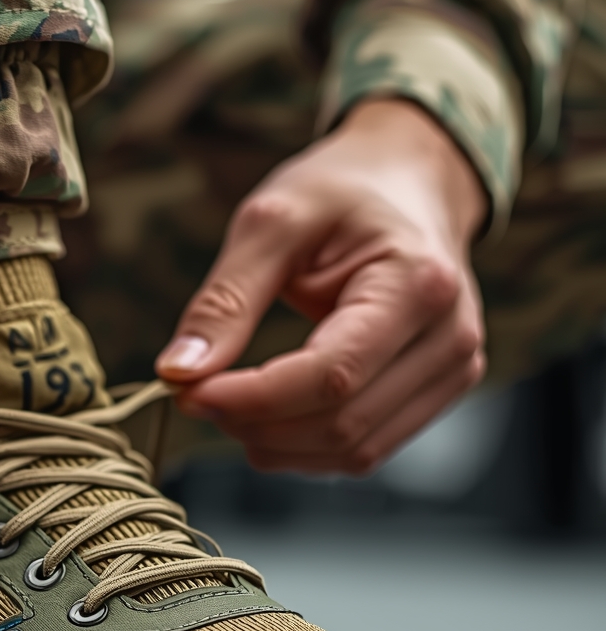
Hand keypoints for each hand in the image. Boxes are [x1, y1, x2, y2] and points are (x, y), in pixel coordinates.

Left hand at [155, 100, 486, 473]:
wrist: (409, 180)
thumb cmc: (342, 190)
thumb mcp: (272, 222)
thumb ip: (224, 300)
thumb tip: (178, 373)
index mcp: (418, 284)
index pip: (331, 375)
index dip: (253, 399)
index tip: (188, 392)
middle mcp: (450, 338)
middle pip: (340, 422)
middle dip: (254, 423)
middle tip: (196, 395)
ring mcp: (451, 371)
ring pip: (353, 450)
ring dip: (276, 444)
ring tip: (227, 404)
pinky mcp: (436, 393)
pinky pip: (365, 448)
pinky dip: (305, 447)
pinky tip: (268, 418)